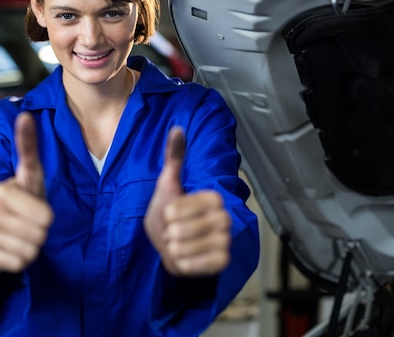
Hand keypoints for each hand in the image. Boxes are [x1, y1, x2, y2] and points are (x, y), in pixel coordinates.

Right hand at [0, 112, 53, 282]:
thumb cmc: (20, 203)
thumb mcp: (29, 176)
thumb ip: (28, 148)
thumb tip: (25, 114)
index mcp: (1, 190)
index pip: (45, 216)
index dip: (47, 218)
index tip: (38, 213)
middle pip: (38, 234)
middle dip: (40, 234)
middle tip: (29, 227)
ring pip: (28, 250)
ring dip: (31, 248)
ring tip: (21, 238)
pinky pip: (17, 264)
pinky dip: (20, 262)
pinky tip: (11, 251)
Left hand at [144, 127, 231, 276]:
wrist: (172, 242)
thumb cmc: (170, 212)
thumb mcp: (168, 182)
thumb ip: (174, 156)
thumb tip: (176, 128)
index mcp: (215, 198)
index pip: (185, 206)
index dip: (171, 211)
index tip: (171, 212)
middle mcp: (225, 218)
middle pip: (182, 228)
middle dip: (169, 231)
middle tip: (174, 231)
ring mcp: (225, 241)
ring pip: (185, 247)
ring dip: (173, 248)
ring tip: (178, 243)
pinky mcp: (222, 261)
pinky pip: (195, 264)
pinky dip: (182, 262)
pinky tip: (184, 257)